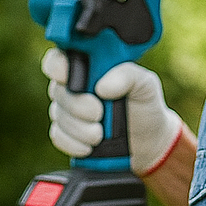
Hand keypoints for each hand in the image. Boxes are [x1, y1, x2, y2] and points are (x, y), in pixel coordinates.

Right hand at [41, 49, 183, 176]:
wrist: (149, 140)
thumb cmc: (144, 104)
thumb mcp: (145, 84)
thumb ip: (127, 76)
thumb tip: (102, 87)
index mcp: (89, 66)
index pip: (60, 58)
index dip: (57, 66)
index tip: (66, 77)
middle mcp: (74, 86)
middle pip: (57, 90)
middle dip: (77, 105)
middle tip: (98, 113)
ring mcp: (67, 110)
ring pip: (58, 115)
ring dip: (79, 128)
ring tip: (100, 134)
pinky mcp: (67, 133)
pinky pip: (58, 136)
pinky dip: (73, 143)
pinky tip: (89, 146)